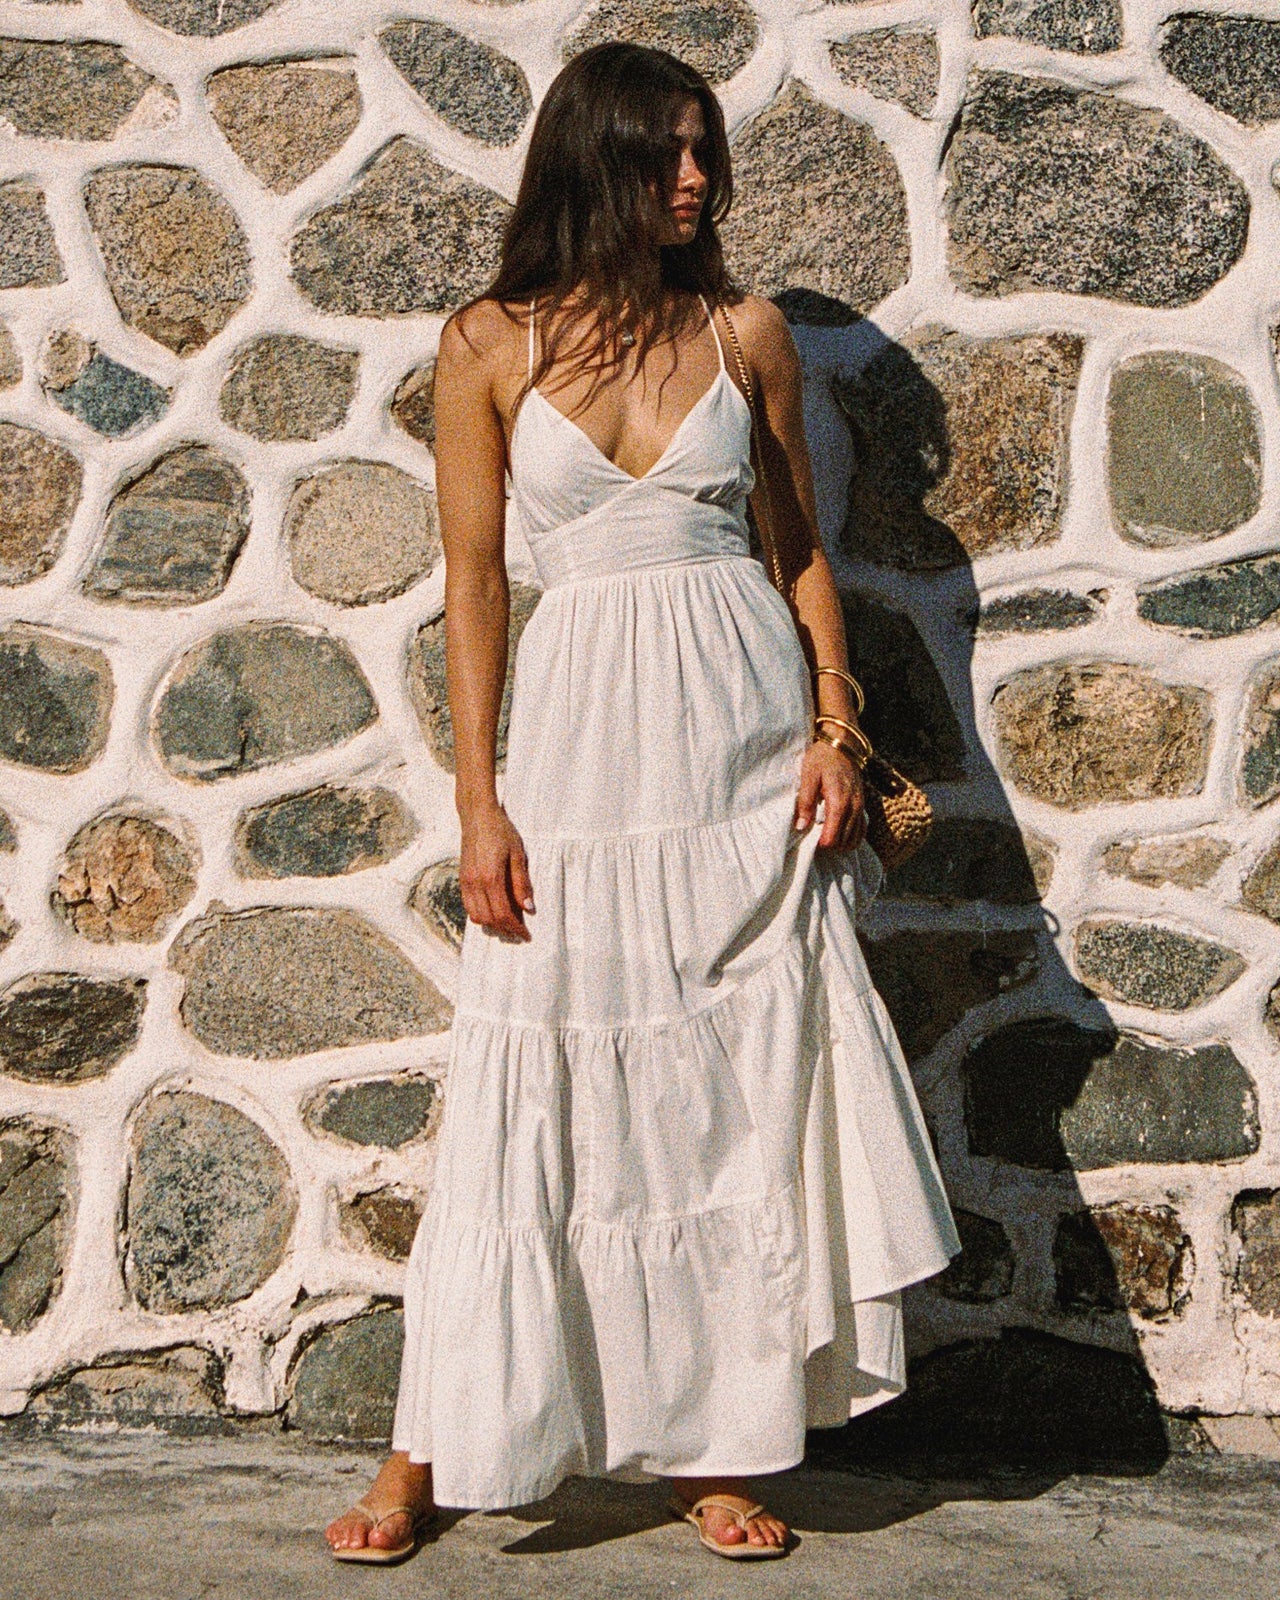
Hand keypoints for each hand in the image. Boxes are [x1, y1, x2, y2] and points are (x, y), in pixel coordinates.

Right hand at [459, 800, 534, 940]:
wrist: (477, 816)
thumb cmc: (500, 831)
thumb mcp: (518, 855)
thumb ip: (522, 884)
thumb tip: (529, 908)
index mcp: (490, 878)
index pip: (503, 914)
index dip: (516, 928)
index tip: (527, 935)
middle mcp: (474, 883)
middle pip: (489, 919)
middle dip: (505, 929)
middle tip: (520, 930)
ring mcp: (465, 882)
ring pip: (476, 916)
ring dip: (492, 923)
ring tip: (508, 921)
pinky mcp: (462, 879)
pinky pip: (469, 906)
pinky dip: (481, 914)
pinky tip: (494, 909)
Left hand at [794, 739, 865, 850]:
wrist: (842, 743)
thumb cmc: (822, 758)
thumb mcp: (808, 776)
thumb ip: (805, 802)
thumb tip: (801, 827)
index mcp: (839, 801)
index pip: (834, 834)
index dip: (823, 843)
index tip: (812, 843)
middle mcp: (853, 805)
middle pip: (845, 839)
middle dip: (831, 845)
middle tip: (816, 843)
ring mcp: (860, 804)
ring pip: (856, 836)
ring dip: (842, 843)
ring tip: (827, 842)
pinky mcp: (862, 802)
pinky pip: (862, 828)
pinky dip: (854, 837)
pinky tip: (843, 839)